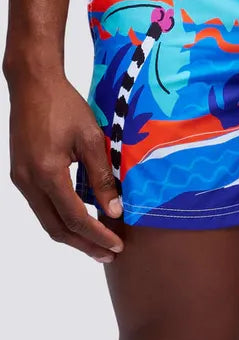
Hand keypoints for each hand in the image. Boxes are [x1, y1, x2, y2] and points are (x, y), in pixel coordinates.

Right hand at [7, 72, 123, 261]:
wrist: (33, 85)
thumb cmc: (65, 106)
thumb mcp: (92, 140)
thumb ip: (102, 178)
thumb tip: (115, 211)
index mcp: (48, 174)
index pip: (75, 219)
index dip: (97, 236)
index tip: (117, 246)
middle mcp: (29, 182)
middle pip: (57, 228)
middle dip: (84, 245)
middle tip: (108, 254)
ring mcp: (21, 179)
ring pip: (46, 220)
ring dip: (72, 235)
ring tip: (96, 244)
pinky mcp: (20, 174)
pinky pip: (40, 206)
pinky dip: (60, 218)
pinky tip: (78, 219)